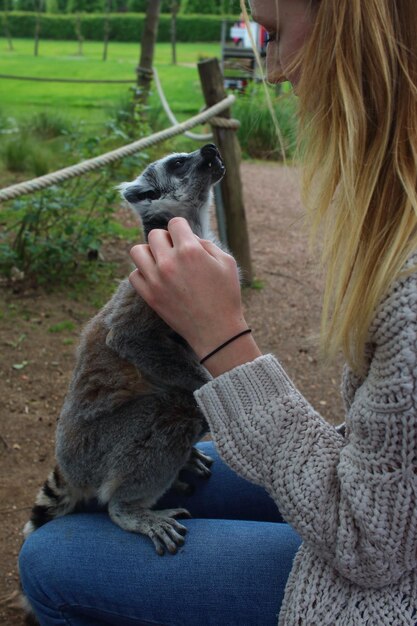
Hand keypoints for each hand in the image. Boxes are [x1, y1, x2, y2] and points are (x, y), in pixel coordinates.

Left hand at [129, 217, 247, 360]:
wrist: (216, 331)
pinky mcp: (149, 296)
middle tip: (176, 252)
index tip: (186, 239)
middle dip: (166, 240)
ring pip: (137, 251)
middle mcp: (169, 262)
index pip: (175, 223)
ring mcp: (156, 279)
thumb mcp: (226, 262)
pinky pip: (134, 274)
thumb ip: (206, 244)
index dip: (182, 229)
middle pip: (155, 235)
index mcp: (190, 250)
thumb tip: (190, 238)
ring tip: (161, 262)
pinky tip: (156, 278)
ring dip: (149, 253)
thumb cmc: (226, 295)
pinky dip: (143, 273)